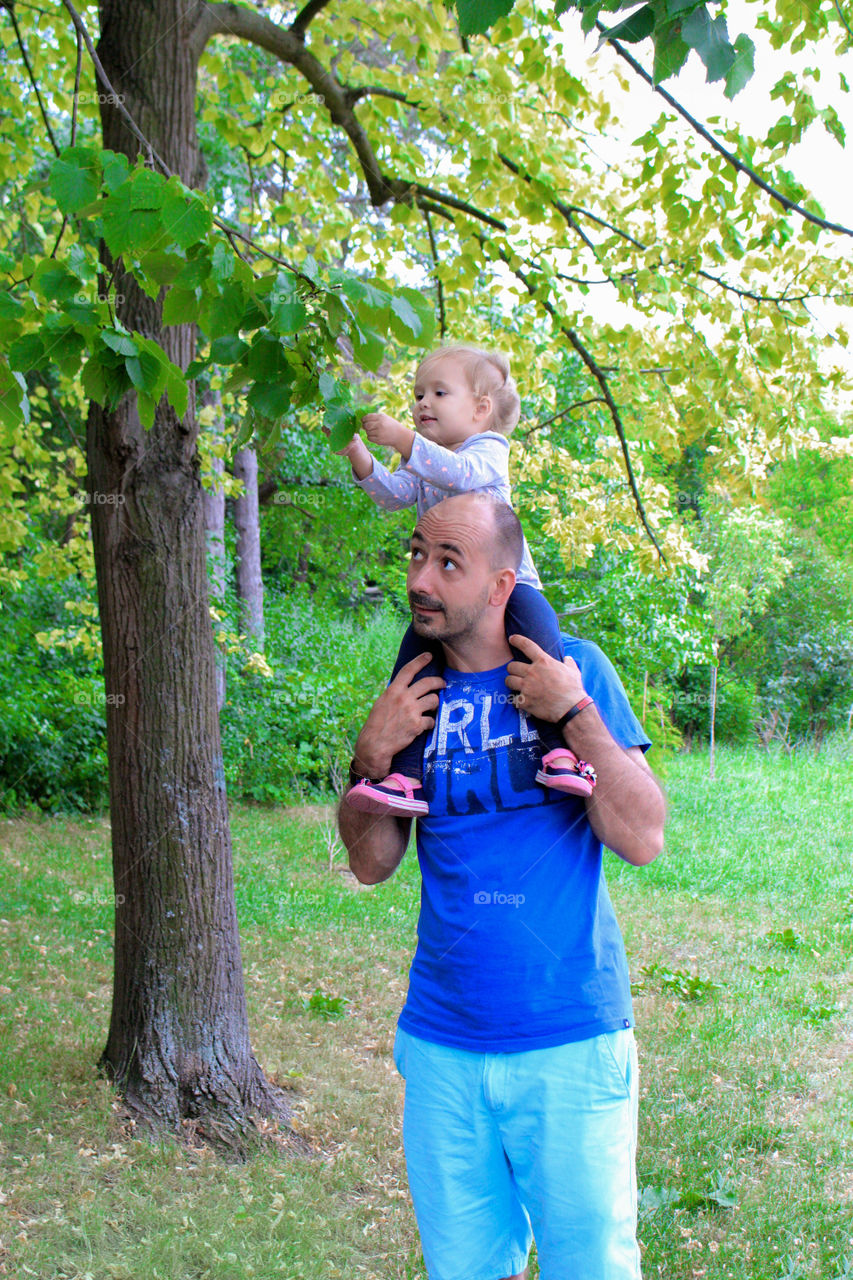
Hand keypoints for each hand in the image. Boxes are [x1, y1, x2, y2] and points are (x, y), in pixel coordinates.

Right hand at [352, 652, 445, 778]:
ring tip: (432, 707)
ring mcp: (411, 711)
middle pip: (428, 683)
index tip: (429, 655)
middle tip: (443, 683)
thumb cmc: (377, 723)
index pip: (408, 670)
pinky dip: (429, 723)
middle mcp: (404, 698)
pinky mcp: (417, 725)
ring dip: (434, 704)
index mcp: (393, 691)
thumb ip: (395, 693)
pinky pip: (431, 720)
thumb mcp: (382, 702)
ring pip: (433, 700)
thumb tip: (405, 686)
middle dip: (439, 682)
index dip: (420, 661)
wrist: (375, 744)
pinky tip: (424, 726)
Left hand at [362, 412, 413, 455]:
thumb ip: (374, 417)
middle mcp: (380, 424)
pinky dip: (370, 437)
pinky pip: (369, 438)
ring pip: (367, 432)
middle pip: (366, 425)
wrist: (400, 435)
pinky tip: (375, 436)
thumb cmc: (390, 425)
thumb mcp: (385, 418)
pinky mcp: (379, 440)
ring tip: (374, 431)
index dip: (363, 419)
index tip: (363, 421)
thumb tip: (362, 420)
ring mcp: (379, 433)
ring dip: (369, 432)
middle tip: (366, 427)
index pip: (367, 417)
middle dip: (364, 426)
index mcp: (381, 417)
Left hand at [505, 634, 585, 722]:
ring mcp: (527, 687)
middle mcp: (532, 672)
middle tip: (517, 673)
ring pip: (509, 681)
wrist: (572, 708)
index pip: (526, 646)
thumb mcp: (573, 671)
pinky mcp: (525, 701)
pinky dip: (517, 700)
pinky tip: (522, 701)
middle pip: (511, 666)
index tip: (512, 639)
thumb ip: (568, 663)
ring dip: (511, 682)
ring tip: (516, 685)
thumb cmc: (574, 688)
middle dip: (513, 669)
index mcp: (543, 662)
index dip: (517, 640)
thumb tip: (567, 658)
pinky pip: (513, 699)